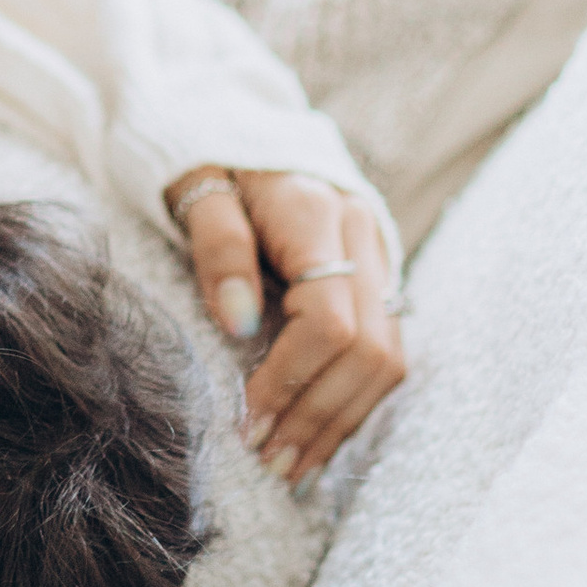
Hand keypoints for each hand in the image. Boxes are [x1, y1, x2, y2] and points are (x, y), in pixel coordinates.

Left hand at [171, 167, 405, 480]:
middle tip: (269, 461)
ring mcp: (380, 260)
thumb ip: (218, 248)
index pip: (329, 319)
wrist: (245, 120)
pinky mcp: (378, 280)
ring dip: (341, 421)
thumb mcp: (198, 187)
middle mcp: (364, 239)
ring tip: (292, 466)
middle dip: (319, 414)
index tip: (248, 419)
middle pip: (368, 349)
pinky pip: (384, 352)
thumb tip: (238, 321)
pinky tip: (320, 437)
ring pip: (387, 360)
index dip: (291, 378)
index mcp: (319, 214)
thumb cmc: (211, 156)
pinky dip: (353, 401)